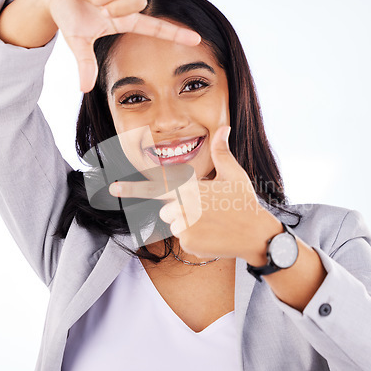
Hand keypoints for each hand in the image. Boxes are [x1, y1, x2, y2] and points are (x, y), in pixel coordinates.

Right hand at [42, 0, 200, 91]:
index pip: (156, 29)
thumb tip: (84, 89)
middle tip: (99, 9)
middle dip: (116, 7)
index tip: (197, 40)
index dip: (176, 33)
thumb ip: (86, 65)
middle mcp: (126, 2)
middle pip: (139, 2)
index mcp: (125, 21)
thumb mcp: (78, 44)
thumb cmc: (70, 20)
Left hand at [109, 126, 280, 262]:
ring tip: (210, 222)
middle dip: (176, 209)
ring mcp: (185, 226)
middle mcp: (183, 206)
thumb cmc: (245, 202)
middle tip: (191, 208)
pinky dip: (194, 237)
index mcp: (191, 187)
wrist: (256, 234)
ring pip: (173, 224)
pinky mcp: (188, 243)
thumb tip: (224, 128)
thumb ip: (222, 152)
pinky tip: (211, 234)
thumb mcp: (233, 174)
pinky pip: (183, 238)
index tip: (113, 188)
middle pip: (164, 209)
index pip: (157, 187)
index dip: (133, 188)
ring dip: (186, 223)